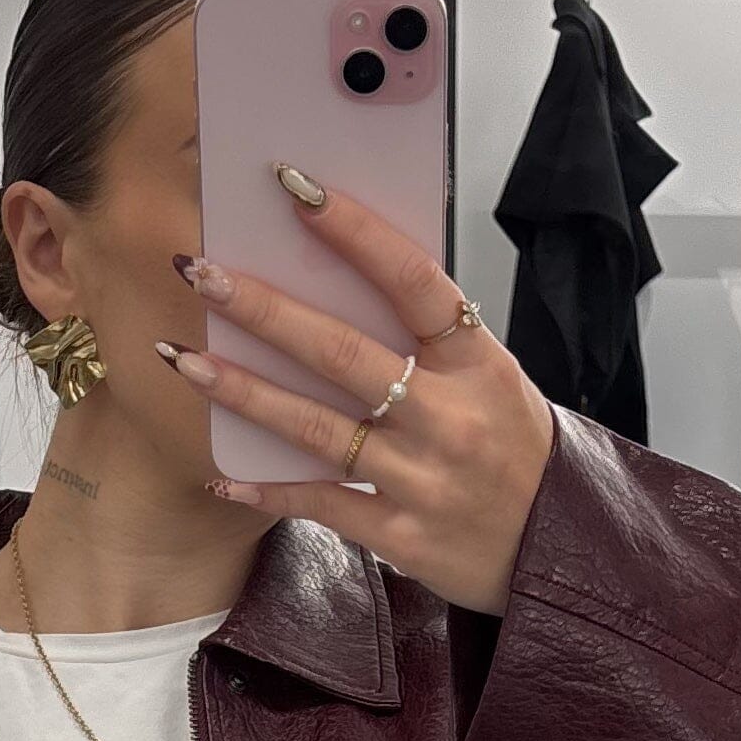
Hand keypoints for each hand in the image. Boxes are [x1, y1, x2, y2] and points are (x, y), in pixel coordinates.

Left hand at [157, 173, 555, 617]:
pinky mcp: (401, 534)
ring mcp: (421, 479)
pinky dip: (266, 490)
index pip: (413, 281)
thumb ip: (428, 339)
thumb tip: (338, 274)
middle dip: (263, 310)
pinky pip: (320, 504)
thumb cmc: (513, 448)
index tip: (298, 191)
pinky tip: (219, 476)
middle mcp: (448, 417)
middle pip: (342, 353)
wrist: (556, 549)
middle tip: (201, 273)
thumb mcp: (492, 378)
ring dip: (242, 392)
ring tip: (184, 360)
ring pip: (316, 429)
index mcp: (477, 363)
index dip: (356, 233)